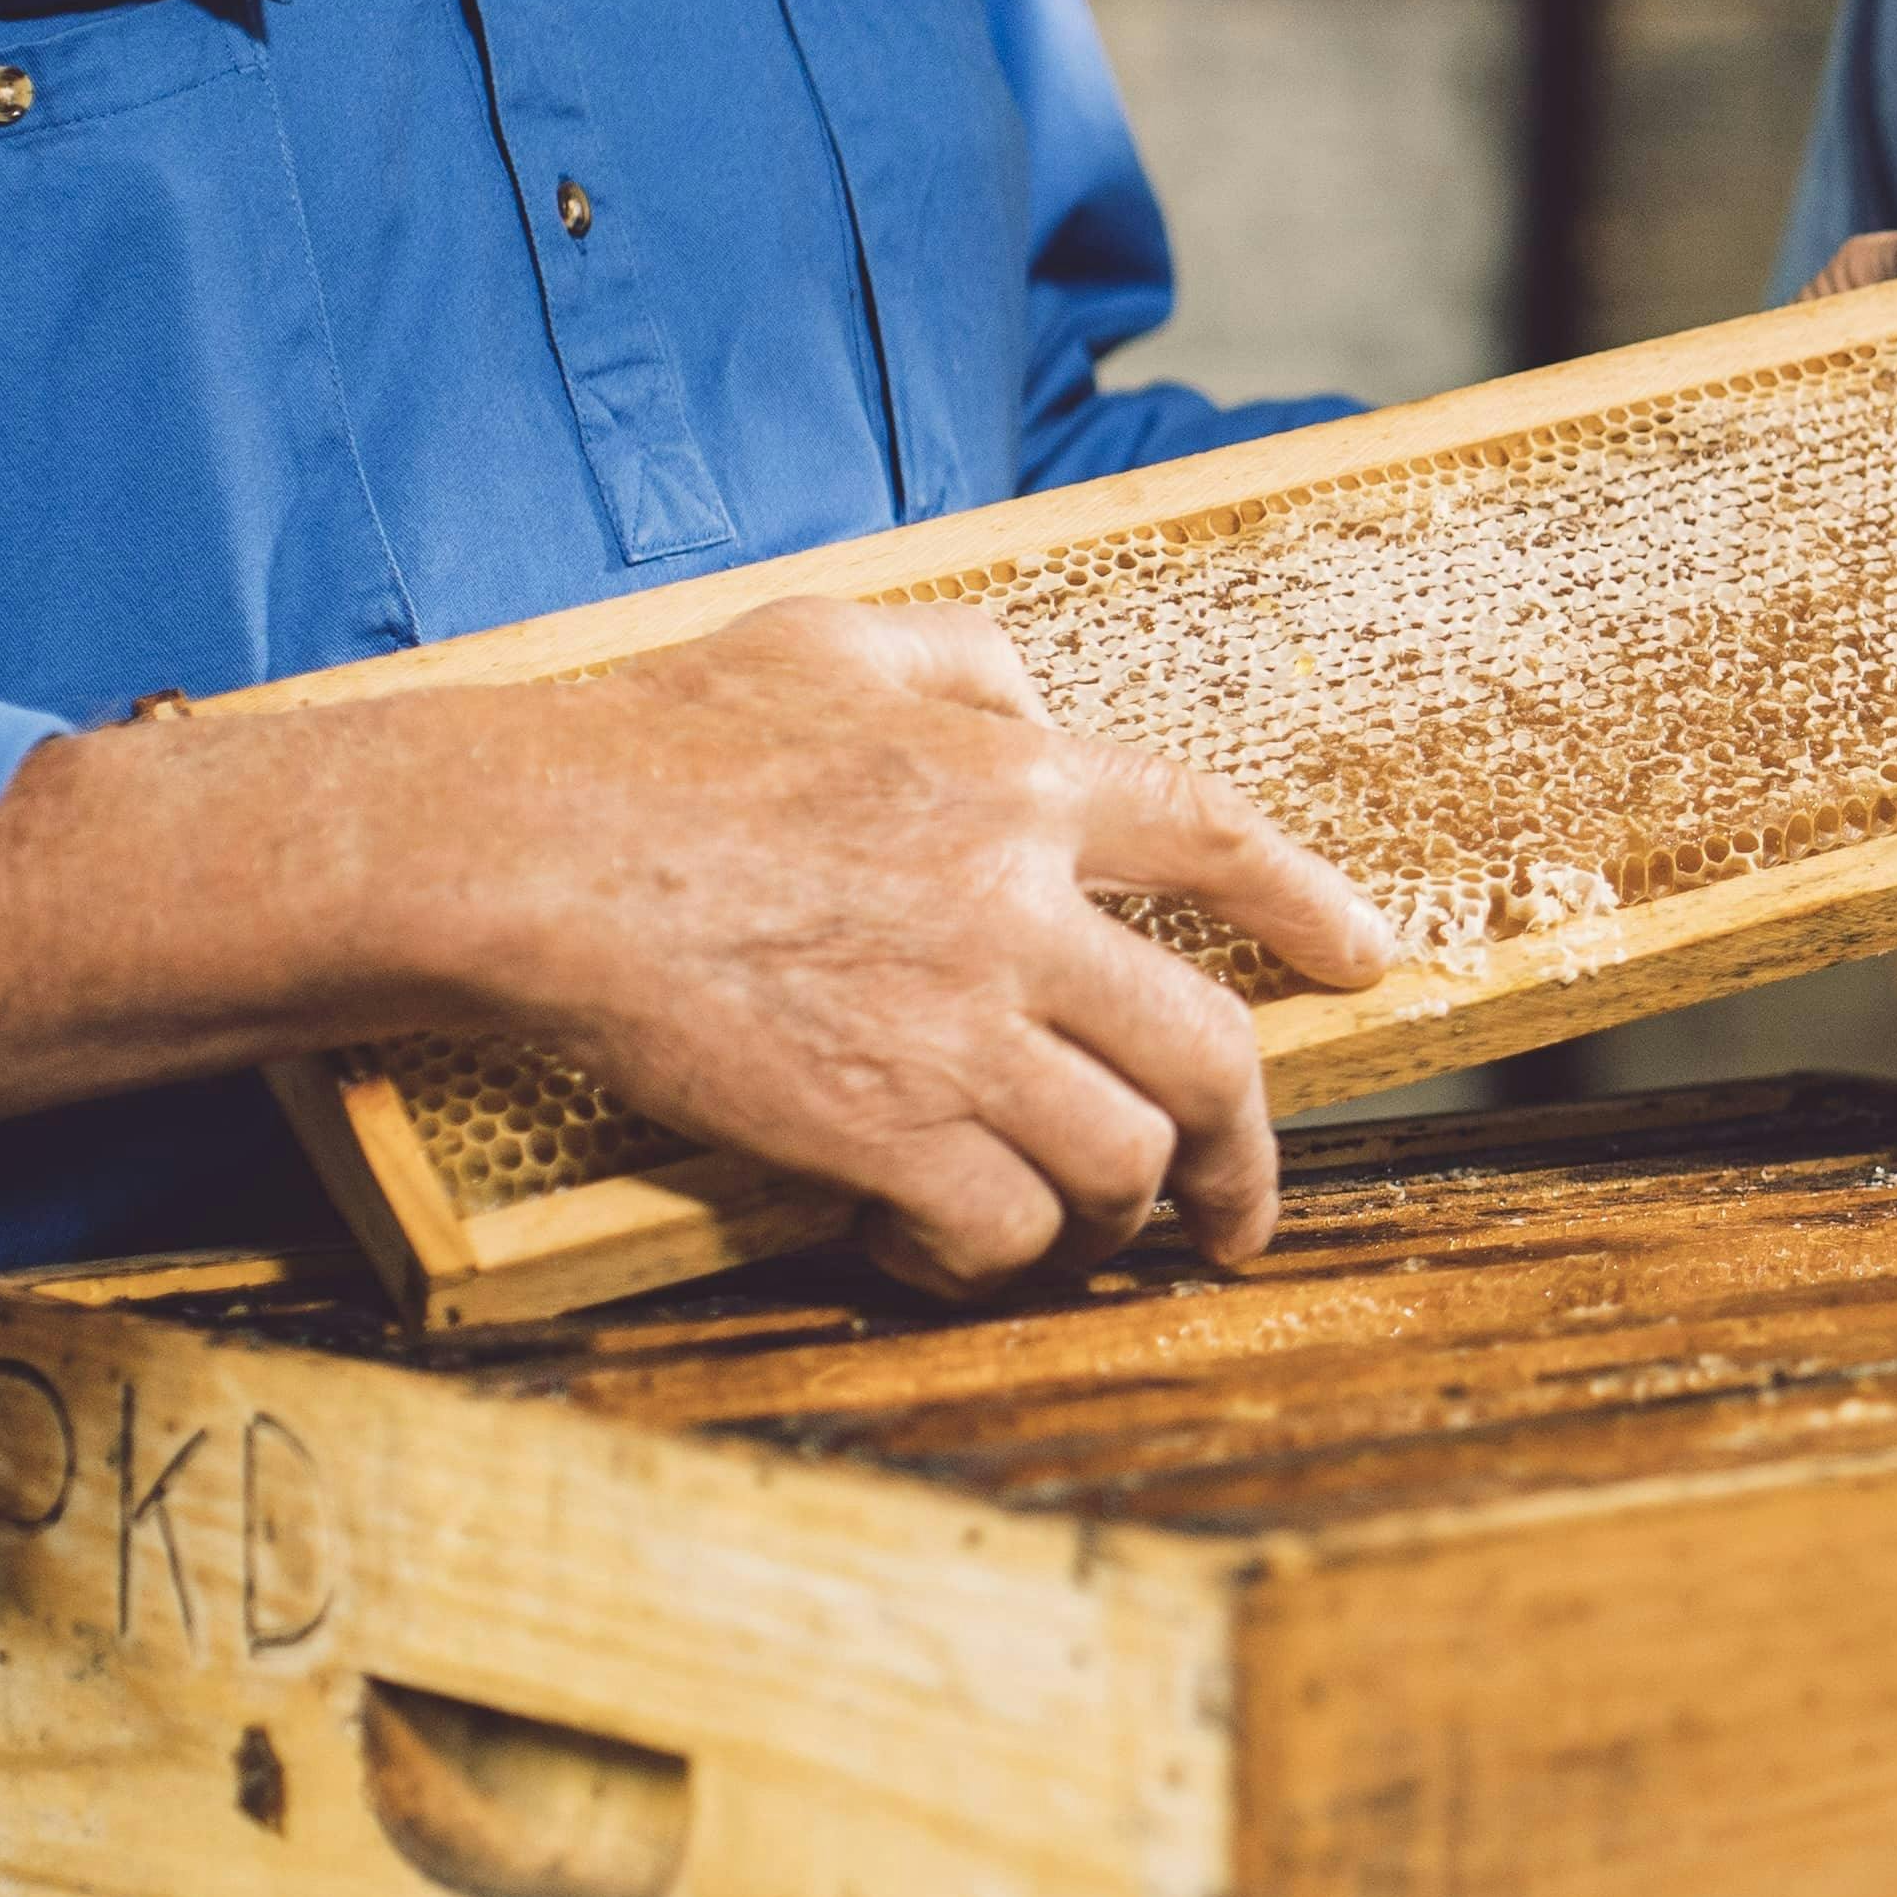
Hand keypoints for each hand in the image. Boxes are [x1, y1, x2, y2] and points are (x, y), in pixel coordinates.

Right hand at [446, 597, 1394, 1296]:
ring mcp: (957, 1027)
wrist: (533, 854)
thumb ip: (962, 661)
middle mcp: (1017, 908)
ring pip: (1119, 1163)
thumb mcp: (830, 639)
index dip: (1308, 907)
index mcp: (1018, 781)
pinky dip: (987, 1256)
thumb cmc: (656, 741)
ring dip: (1109, 1219)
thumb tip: (1042, 701)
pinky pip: (1000, 1229)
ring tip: (1068, 1234)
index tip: (1364, 963)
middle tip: (1237, 1211)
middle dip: (1247, 1154)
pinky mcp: (881, 1131)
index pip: (1218, 840)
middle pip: (1211, 1054)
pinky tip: (934, 1244)